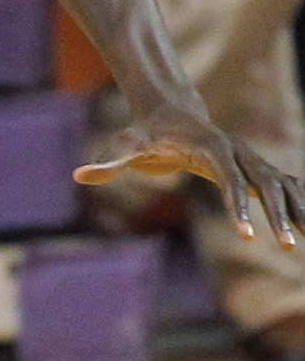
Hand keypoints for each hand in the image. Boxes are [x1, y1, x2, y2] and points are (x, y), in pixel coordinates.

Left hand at [77, 102, 304, 247]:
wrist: (170, 113)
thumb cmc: (146, 133)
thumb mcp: (126, 145)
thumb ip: (107, 163)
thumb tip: (78, 175)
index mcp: (212, 147)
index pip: (230, 179)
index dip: (238, 205)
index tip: (246, 235)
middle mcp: (238, 151)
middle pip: (266, 182)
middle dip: (278, 214)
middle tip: (286, 247)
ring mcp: (250, 158)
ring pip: (282, 184)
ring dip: (297, 211)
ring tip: (304, 242)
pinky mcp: (255, 167)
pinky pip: (285, 186)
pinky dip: (300, 204)